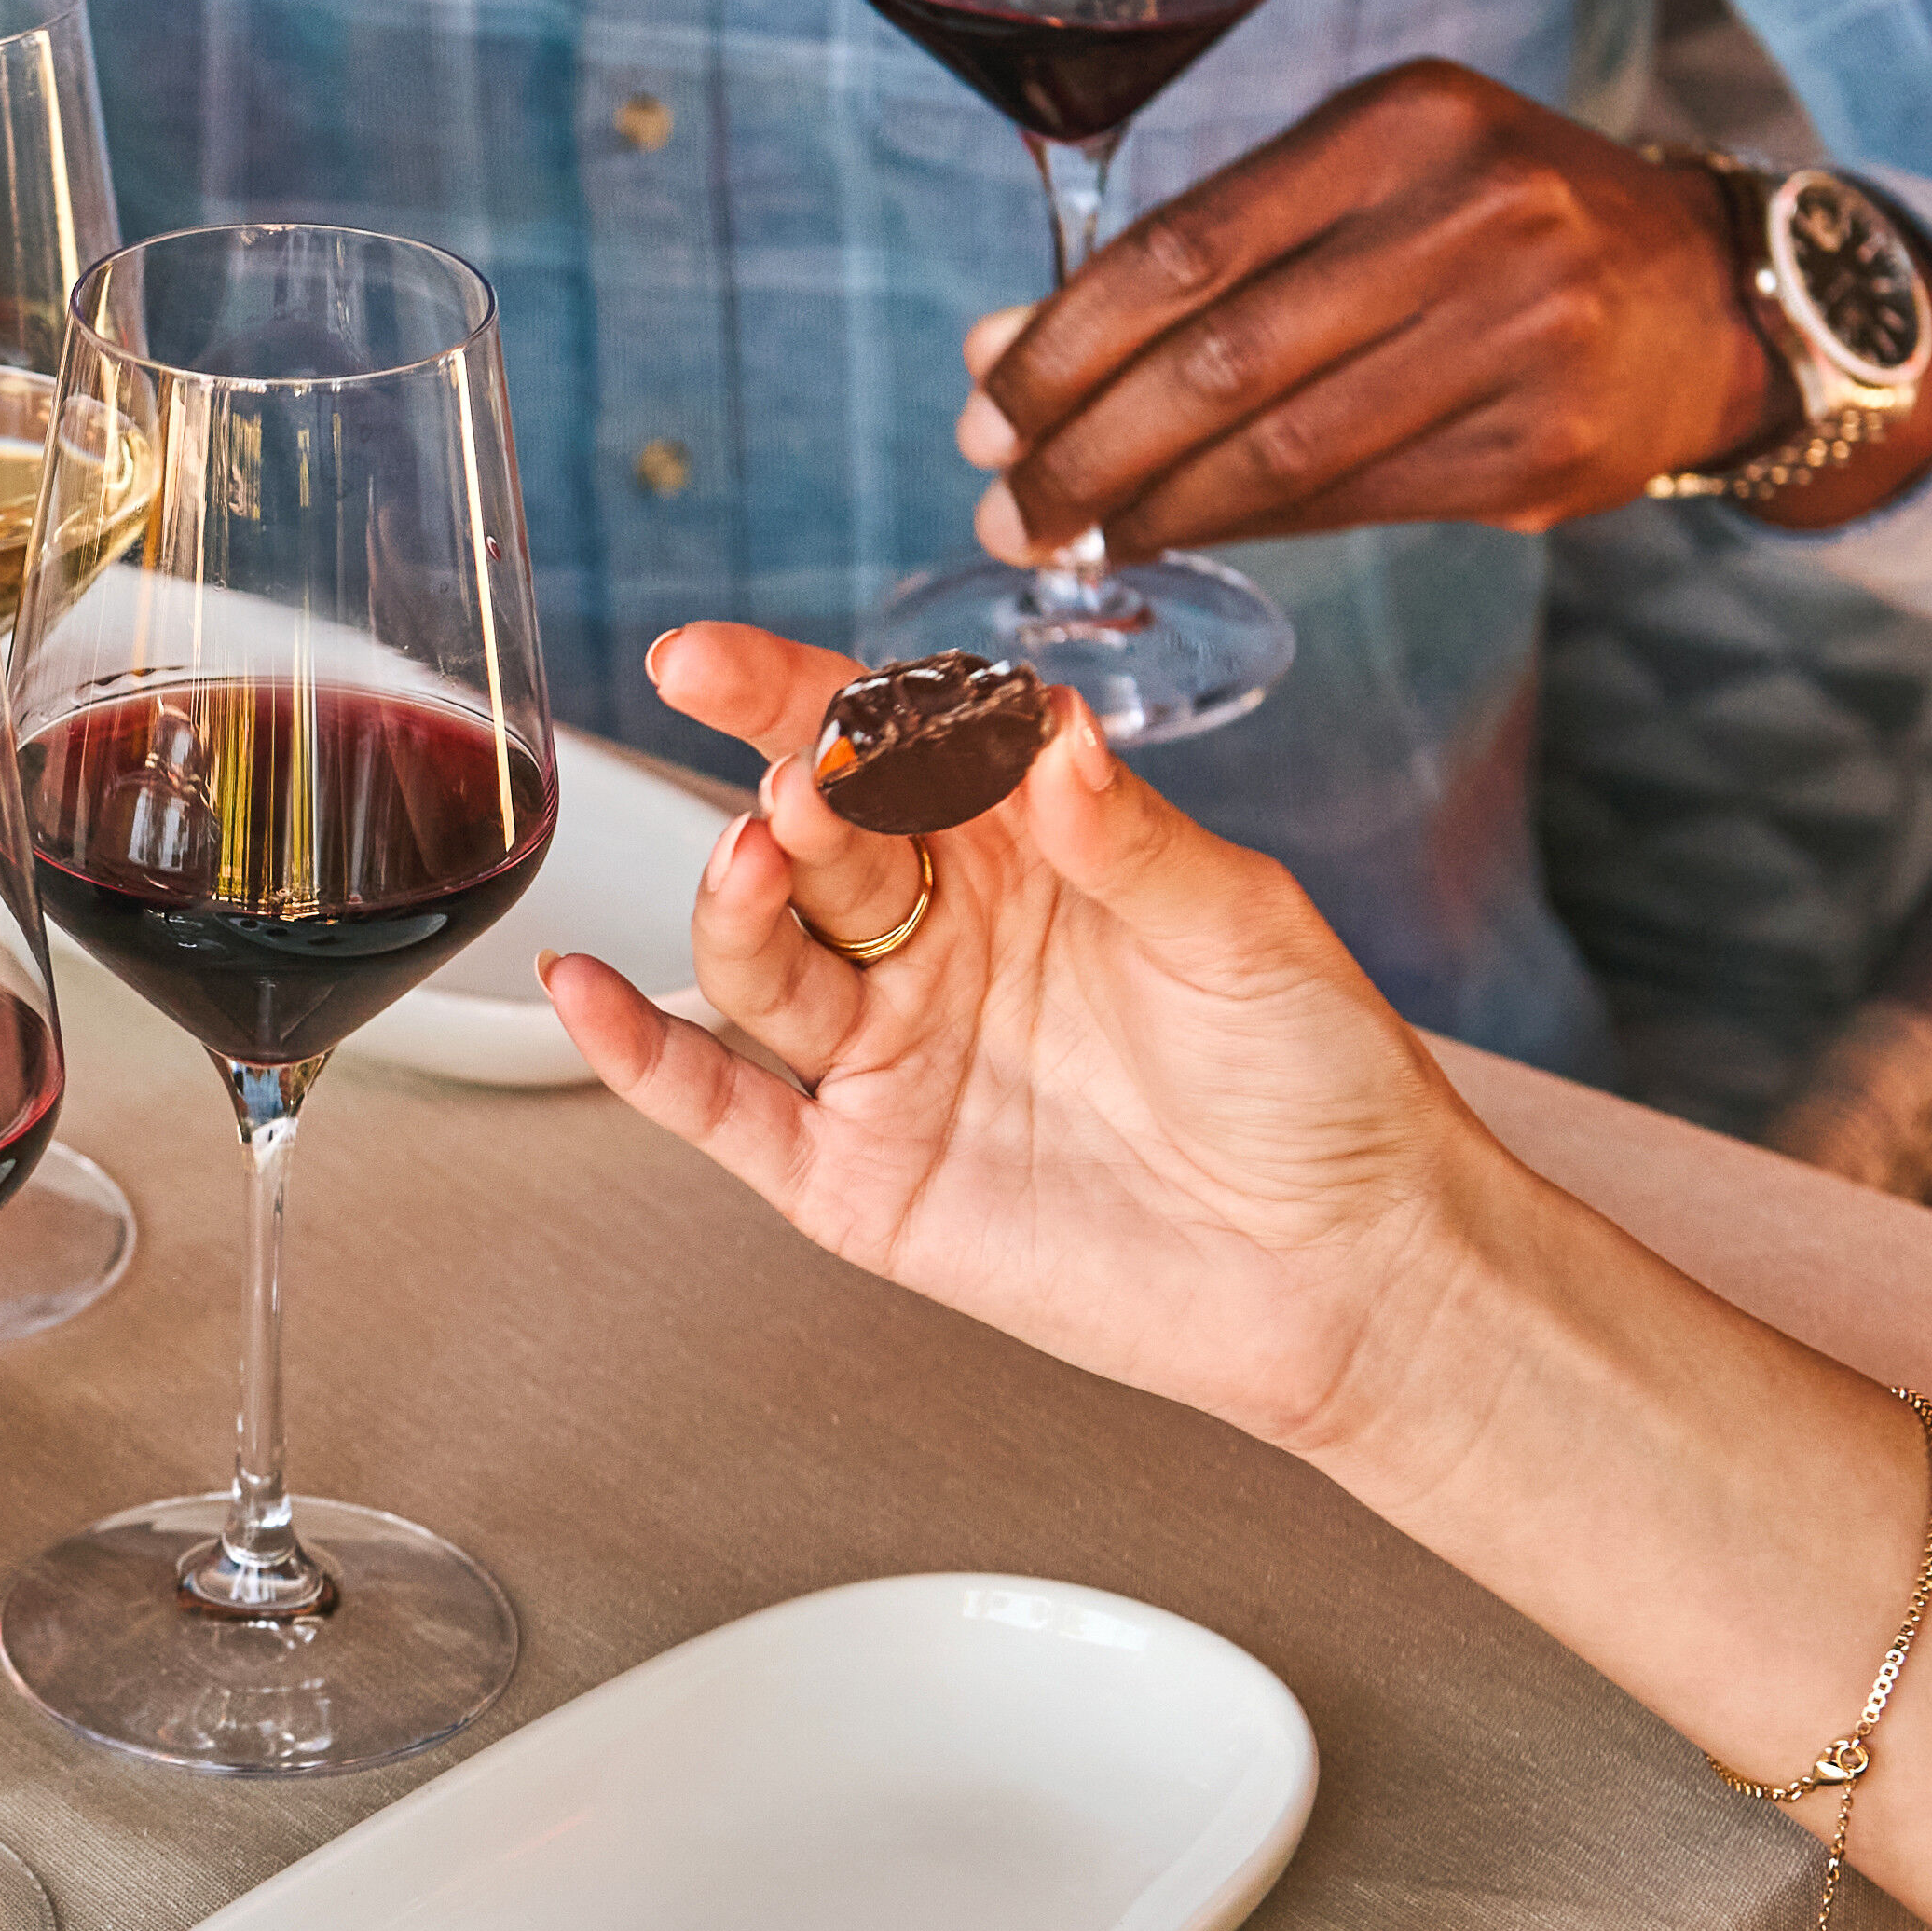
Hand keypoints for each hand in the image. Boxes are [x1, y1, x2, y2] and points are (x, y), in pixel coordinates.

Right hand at [537, 620, 1513, 1467]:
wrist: (1348, 1272)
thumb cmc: (1318, 1087)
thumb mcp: (1242, 932)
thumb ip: (1129, 836)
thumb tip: (1047, 732)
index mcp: (1022, 854)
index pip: (887, 748)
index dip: (796, 697)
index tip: (713, 657)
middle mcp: (937, 944)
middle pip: (812, 842)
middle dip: (787, 796)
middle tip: (803, 780)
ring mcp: (889, 1057)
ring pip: (761, 962)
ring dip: (735, 905)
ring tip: (756, 862)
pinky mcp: (859, 1174)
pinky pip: (725, 1109)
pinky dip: (640, 1058)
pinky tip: (584, 994)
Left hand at [953, 60, 1931, 558]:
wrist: (1711, 295)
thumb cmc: (1493, 226)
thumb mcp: (1367, 179)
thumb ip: (1196, 253)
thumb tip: (997, 350)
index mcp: (1409, 122)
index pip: (1185, 246)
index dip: (1065, 345)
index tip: (985, 408)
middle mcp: (1476, 216)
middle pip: (1221, 360)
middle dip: (1086, 446)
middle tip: (1004, 502)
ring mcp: (1524, 336)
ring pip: (1279, 451)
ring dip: (1146, 509)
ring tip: (1063, 537)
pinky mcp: (1543, 447)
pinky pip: (1348, 502)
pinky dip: (1239, 528)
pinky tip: (1167, 538)